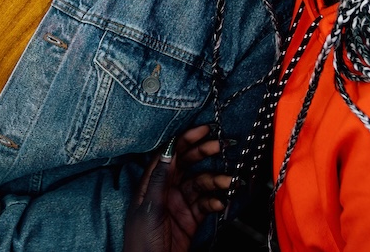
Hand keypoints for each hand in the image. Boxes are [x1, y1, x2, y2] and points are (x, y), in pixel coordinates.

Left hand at [123, 125, 231, 251]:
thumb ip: (160, 180)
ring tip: (228, 182)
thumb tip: (168, 152)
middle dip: (203, 153)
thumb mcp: (150, 209)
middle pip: (186, 164)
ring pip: (200, 184)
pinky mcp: (190, 219)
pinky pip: (205, 204)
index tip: (202, 130)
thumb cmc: (141, 244)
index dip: (184, 140)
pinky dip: (215, 201)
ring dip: (215, 180)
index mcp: (150, 184)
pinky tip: (219, 203)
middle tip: (220, 145)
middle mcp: (165, 191)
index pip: (168, 155)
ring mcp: (179, 204)